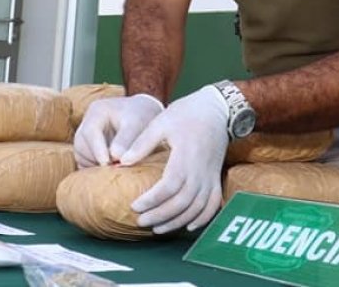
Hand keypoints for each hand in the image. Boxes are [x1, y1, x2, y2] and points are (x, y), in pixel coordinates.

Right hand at [73, 94, 164, 167]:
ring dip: (95, 167)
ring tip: (114, 171)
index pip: (90, 132)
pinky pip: (86, 163)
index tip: (108, 163)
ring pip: (82, 156)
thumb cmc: (143, 117)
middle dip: (95, 160)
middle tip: (113, 170)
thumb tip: (116, 157)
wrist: (146, 116)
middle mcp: (87, 123)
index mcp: (97, 111)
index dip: (97, 149)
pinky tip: (111, 173)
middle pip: (81, 145)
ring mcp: (86, 137)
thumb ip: (127, 140)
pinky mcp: (89, 150)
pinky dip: (95, 171)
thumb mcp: (138, 124)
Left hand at [120, 85, 228, 233]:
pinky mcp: (216, 178)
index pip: (168, 187)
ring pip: (196, 208)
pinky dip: (202, 219)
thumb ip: (142, 143)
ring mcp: (211, 176)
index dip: (151, 200)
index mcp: (185, 157)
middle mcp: (200, 171)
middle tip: (140, 221)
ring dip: (177, 221)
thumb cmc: (186, 114)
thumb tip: (122, 161)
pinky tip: (188, 226)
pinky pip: (213, 205)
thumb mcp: (161, 122)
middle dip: (160, 215)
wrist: (216, 109)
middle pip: (182, 202)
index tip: (134, 206)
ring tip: (157, 228)